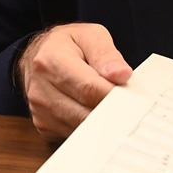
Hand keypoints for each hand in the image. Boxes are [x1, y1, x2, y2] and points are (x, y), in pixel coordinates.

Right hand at [16, 23, 132, 139]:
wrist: (40, 55)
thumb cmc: (67, 45)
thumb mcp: (90, 36)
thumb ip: (106, 54)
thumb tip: (121, 75)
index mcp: (50, 61)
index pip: (88, 88)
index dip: (114, 96)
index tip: (133, 97)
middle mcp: (40, 89)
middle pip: (85, 113)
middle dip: (111, 111)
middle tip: (129, 106)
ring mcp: (40, 112)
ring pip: (82, 129)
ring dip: (102, 122)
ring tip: (113, 108)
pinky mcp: (44, 127)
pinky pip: (75, 136)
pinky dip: (91, 129)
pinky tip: (97, 115)